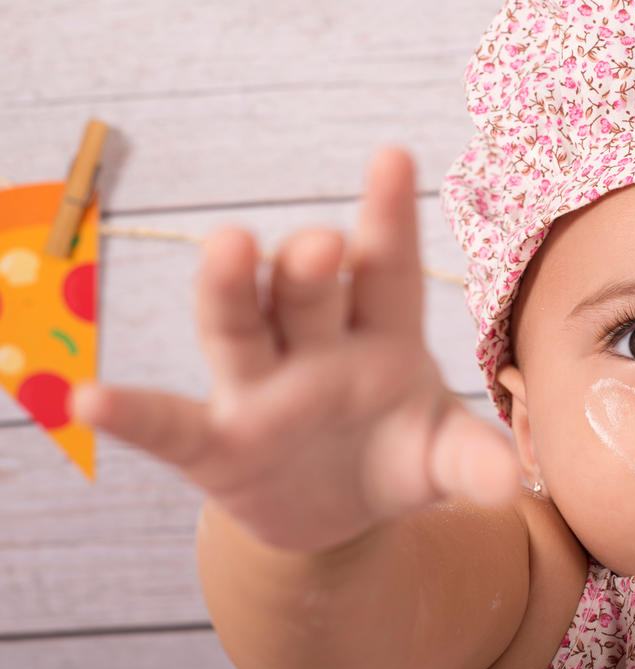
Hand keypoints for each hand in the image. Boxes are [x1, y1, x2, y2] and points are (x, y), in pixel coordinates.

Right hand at [72, 147, 520, 551]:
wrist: (343, 511)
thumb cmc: (397, 456)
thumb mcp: (440, 458)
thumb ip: (472, 460)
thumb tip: (512, 480)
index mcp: (383, 333)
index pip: (387, 269)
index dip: (389, 217)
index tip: (394, 157)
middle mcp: (317, 346)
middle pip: (310, 293)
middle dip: (312, 266)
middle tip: (322, 241)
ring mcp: (262, 390)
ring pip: (241, 330)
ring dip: (234, 292)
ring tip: (231, 248)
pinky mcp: (218, 445)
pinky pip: (170, 426)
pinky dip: (132, 415)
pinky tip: (89, 400)